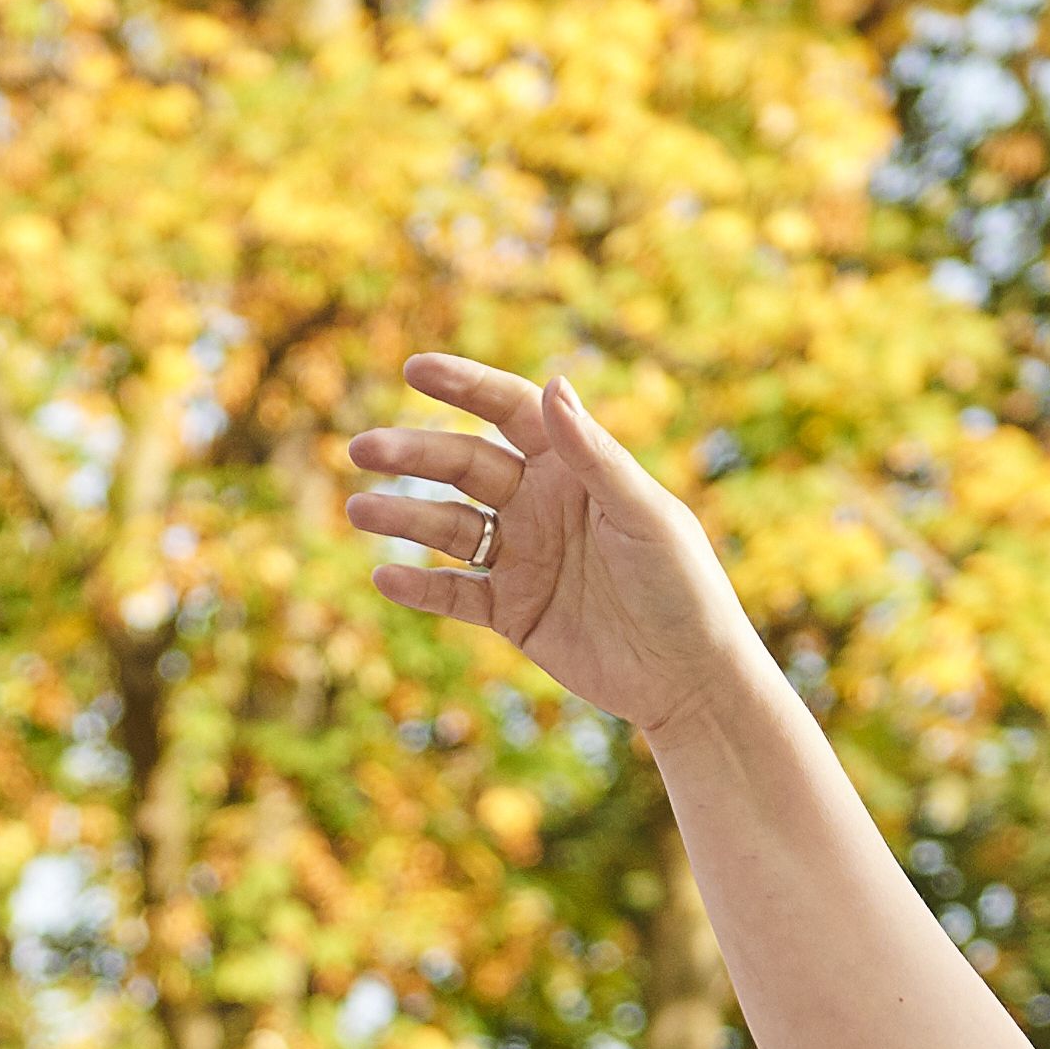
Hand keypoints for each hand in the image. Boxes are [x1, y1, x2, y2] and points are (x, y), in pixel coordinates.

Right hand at [339, 352, 760, 740]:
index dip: (465, 387)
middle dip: (412, 455)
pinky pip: (456, 594)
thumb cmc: (684, 587)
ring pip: (450, 527)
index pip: (511, 412)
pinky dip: (421, 587)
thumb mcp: (643, 516)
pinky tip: (386, 577)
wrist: (690, 679)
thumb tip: (552, 385)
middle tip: (360, 449)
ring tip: (359, 512)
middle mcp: (542, 504)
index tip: (415, 368)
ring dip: (404, 518)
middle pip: (465, 465)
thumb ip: (596, 456)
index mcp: (576, 468)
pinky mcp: (512, 613)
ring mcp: (524, 558)